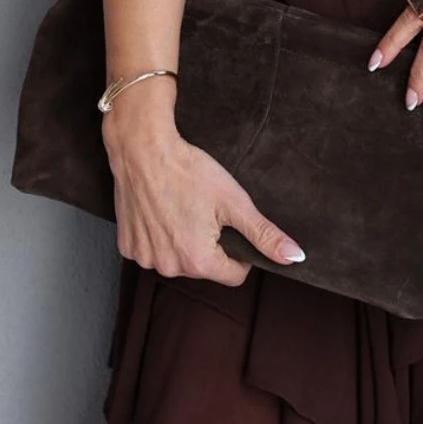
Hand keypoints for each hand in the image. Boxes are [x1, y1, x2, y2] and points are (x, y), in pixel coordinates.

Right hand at [102, 86, 305, 281]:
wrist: (142, 149)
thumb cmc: (189, 170)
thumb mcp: (234, 201)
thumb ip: (264, 234)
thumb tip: (295, 258)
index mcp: (199, 261)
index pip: (235, 274)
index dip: (240, 251)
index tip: (231, 225)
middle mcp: (169, 268)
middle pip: (205, 266)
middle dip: (210, 244)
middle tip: (204, 210)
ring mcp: (145, 258)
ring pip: (178, 259)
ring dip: (183, 240)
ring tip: (181, 207)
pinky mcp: (127, 246)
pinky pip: (152, 250)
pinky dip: (158, 235)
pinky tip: (160, 210)